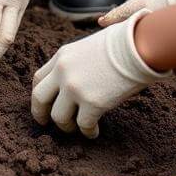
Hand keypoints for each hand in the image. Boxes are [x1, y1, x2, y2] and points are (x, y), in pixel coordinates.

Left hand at [31, 10, 164, 137]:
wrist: (137, 45)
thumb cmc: (119, 43)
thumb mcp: (88, 45)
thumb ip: (75, 61)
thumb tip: (77, 77)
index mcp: (62, 55)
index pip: (38, 78)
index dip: (39, 94)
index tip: (44, 104)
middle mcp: (63, 71)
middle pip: (39, 98)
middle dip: (40, 114)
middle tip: (46, 123)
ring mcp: (76, 88)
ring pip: (58, 117)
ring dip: (66, 126)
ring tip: (77, 127)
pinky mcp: (92, 103)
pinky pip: (83, 126)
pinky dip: (88, 132)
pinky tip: (94, 131)